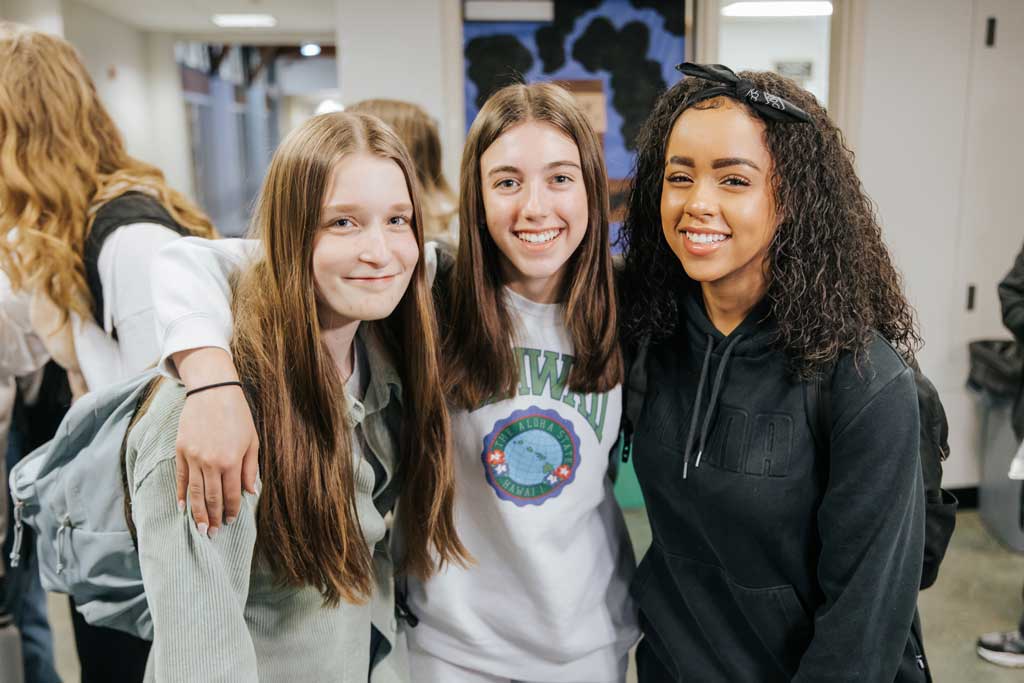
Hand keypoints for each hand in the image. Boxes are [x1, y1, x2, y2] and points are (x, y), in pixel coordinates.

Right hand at [173, 347, 258, 535]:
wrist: (212, 390)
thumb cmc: (238, 414)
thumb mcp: (252, 440)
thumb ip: (251, 468)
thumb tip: (250, 492)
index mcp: (232, 461)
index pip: (232, 494)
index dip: (232, 510)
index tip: (232, 521)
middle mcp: (211, 462)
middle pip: (211, 498)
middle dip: (214, 518)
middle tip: (214, 533)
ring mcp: (193, 457)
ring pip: (194, 492)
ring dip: (197, 513)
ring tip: (200, 528)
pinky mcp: (180, 450)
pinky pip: (180, 478)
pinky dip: (181, 494)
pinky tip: (182, 508)